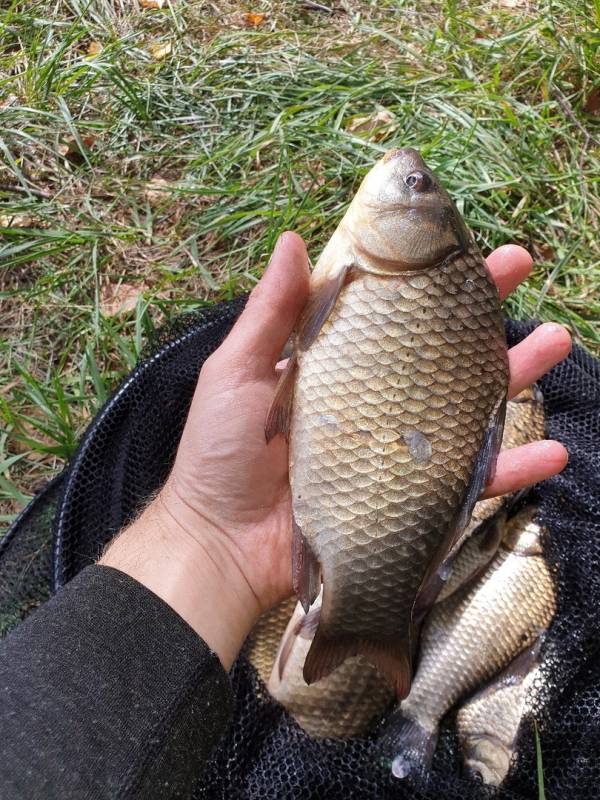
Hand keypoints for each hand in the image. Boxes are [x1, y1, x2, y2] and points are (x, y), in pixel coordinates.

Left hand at [101, 233, 570, 668]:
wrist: (220, 543)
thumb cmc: (219, 453)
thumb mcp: (236, 372)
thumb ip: (268, 314)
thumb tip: (293, 240)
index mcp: (335, 365)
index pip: (390, 311)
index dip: (423, 278)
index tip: (458, 243)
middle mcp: (373, 402)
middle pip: (439, 350)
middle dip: (483, 309)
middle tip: (523, 269)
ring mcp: (396, 450)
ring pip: (468, 406)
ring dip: (517, 374)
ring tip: (555, 343)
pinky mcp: (409, 500)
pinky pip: (469, 483)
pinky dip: (512, 469)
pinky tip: (551, 451)